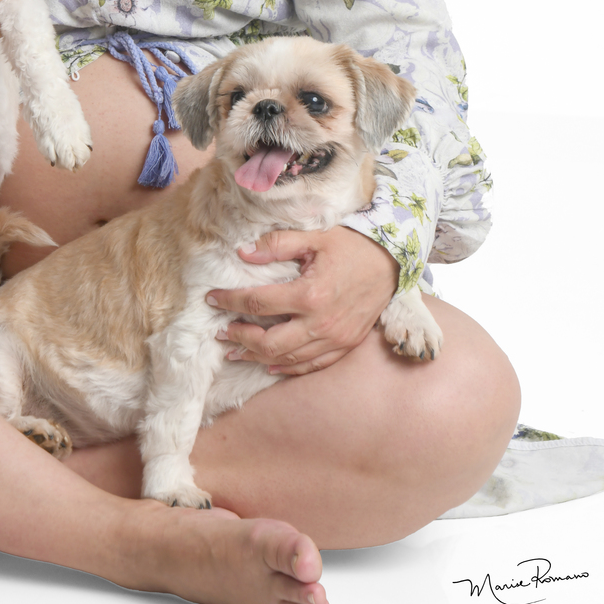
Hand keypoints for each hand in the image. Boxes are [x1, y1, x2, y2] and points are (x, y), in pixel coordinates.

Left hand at [206, 226, 398, 374]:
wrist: (393, 262)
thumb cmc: (352, 246)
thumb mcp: (315, 236)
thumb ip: (277, 244)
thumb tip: (243, 252)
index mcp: (311, 294)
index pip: (259, 302)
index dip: (230, 301)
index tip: (211, 298)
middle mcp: (322, 322)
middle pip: (269, 342)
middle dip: (240, 338)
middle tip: (220, 332)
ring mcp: (335, 338)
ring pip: (288, 359)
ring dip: (258, 357)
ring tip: (235, 350)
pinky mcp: (345, 345)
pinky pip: (312, 365)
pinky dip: (288, 368)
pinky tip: (271, 365)